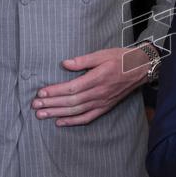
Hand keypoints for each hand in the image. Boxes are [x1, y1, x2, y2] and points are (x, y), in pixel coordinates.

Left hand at [33, 47, 147, 125]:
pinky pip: (87, 117)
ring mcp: (102, 102)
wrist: (140, 69)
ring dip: (57, 113)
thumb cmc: (121, 59)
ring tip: (41, 114)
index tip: (41, 92)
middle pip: (71, 101)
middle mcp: (99, 93)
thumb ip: (83, 60)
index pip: (72, 88)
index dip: (55, 91)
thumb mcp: (102, 54)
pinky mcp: (105, 107)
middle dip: (51, 104)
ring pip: (76, 111)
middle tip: (35, 105)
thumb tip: (64, 64)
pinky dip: (73, 122)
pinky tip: (59, 122)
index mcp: (98, 78)